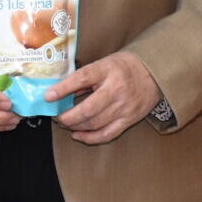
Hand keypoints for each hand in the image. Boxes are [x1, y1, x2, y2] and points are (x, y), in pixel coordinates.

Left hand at [50, 51, 164, 144]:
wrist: (154, 73)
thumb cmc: (124, 67)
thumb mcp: (104, 63)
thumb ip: (84, 77)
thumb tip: (59, 90)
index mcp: (108, 70)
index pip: (82, 79)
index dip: (63, 89)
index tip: (47, 96)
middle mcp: (117, 89)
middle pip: (87, 109)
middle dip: (67, 117)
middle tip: (55, 116)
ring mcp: (124, 107)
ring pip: (94, 124)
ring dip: (75, 127)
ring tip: (65, 123)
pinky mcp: (129, 119)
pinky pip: (106, 134)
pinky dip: (89, 138)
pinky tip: (78, 135)